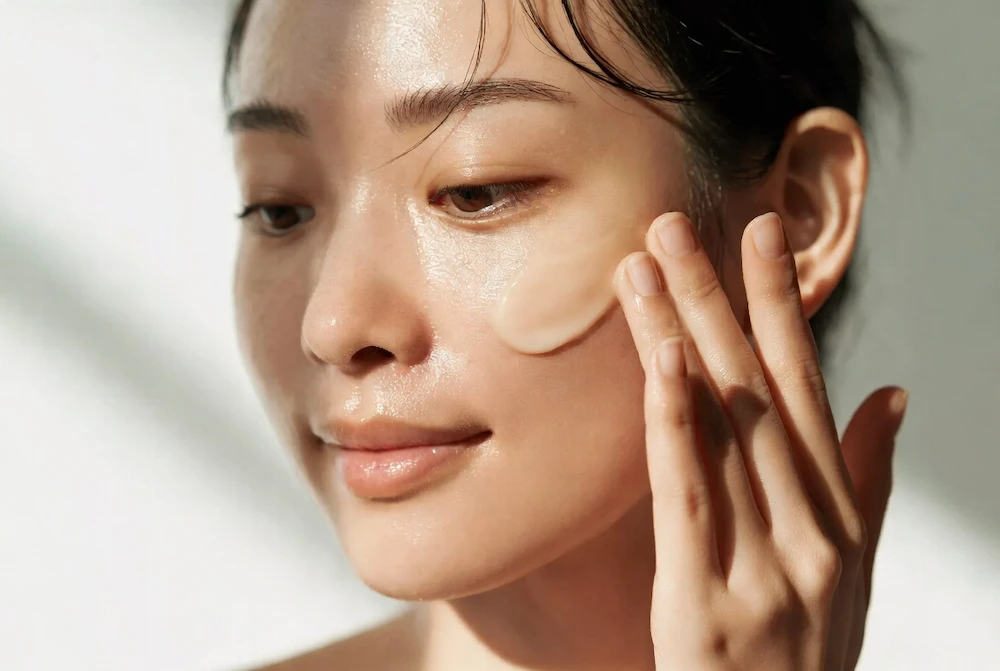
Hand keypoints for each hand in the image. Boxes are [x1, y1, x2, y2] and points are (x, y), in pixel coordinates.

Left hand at [613, 212, 907, 669]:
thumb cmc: (808, 651)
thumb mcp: (853, 567)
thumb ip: (868, 478)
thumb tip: (891, 393)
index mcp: (838, 511)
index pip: (806, 383)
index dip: (781, 302)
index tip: (758, 230)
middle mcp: (810, 527)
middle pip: (756, 389)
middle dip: (715, 298)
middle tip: (675, 223)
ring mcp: (764, 565)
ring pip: (720, 427)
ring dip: (681, 338)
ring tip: (645, 267)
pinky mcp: (708, 603)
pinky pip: (691, 499)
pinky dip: (676, 426)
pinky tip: (660, 364)